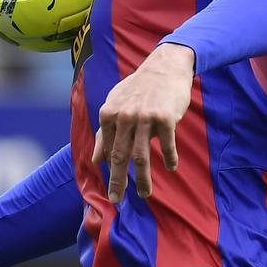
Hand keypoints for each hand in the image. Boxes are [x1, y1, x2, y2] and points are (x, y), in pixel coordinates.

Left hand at [93, 43, 194, 203]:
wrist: (166, 66)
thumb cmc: (141, 87)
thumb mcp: (117, 104)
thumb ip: (105, 132)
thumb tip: (95, 159)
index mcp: (109, 114)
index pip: (107, 151)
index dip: (109, 173)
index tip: (112, 191)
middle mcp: (124, 116)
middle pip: (120, 157)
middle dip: (118, 182)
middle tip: (118, 200)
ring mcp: (144, 117)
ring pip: (141, 156)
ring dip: (143, 179)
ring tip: (145, 194)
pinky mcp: (165, 117)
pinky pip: (167, 145)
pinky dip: (169, 158)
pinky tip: (171, 167)